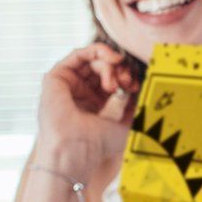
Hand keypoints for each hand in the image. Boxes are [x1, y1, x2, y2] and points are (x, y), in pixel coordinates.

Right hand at [37, 44, 138, 179]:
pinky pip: (78, 55)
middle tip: (128, 83)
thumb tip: (144, 83)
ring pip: (94, 60)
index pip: (116, 79)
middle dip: (122, 70)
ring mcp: (69, 85)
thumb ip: (136, 102)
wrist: (77, 150)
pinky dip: (97, 51)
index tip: (137, 87)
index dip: (129, 77)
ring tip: (116, 83)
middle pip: (106, 67)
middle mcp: (82, 92)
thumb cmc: (101, 143)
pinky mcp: (56, 78)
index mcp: (98, 102)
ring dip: (111, 64)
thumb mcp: (127, 120)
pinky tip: (111, 59)